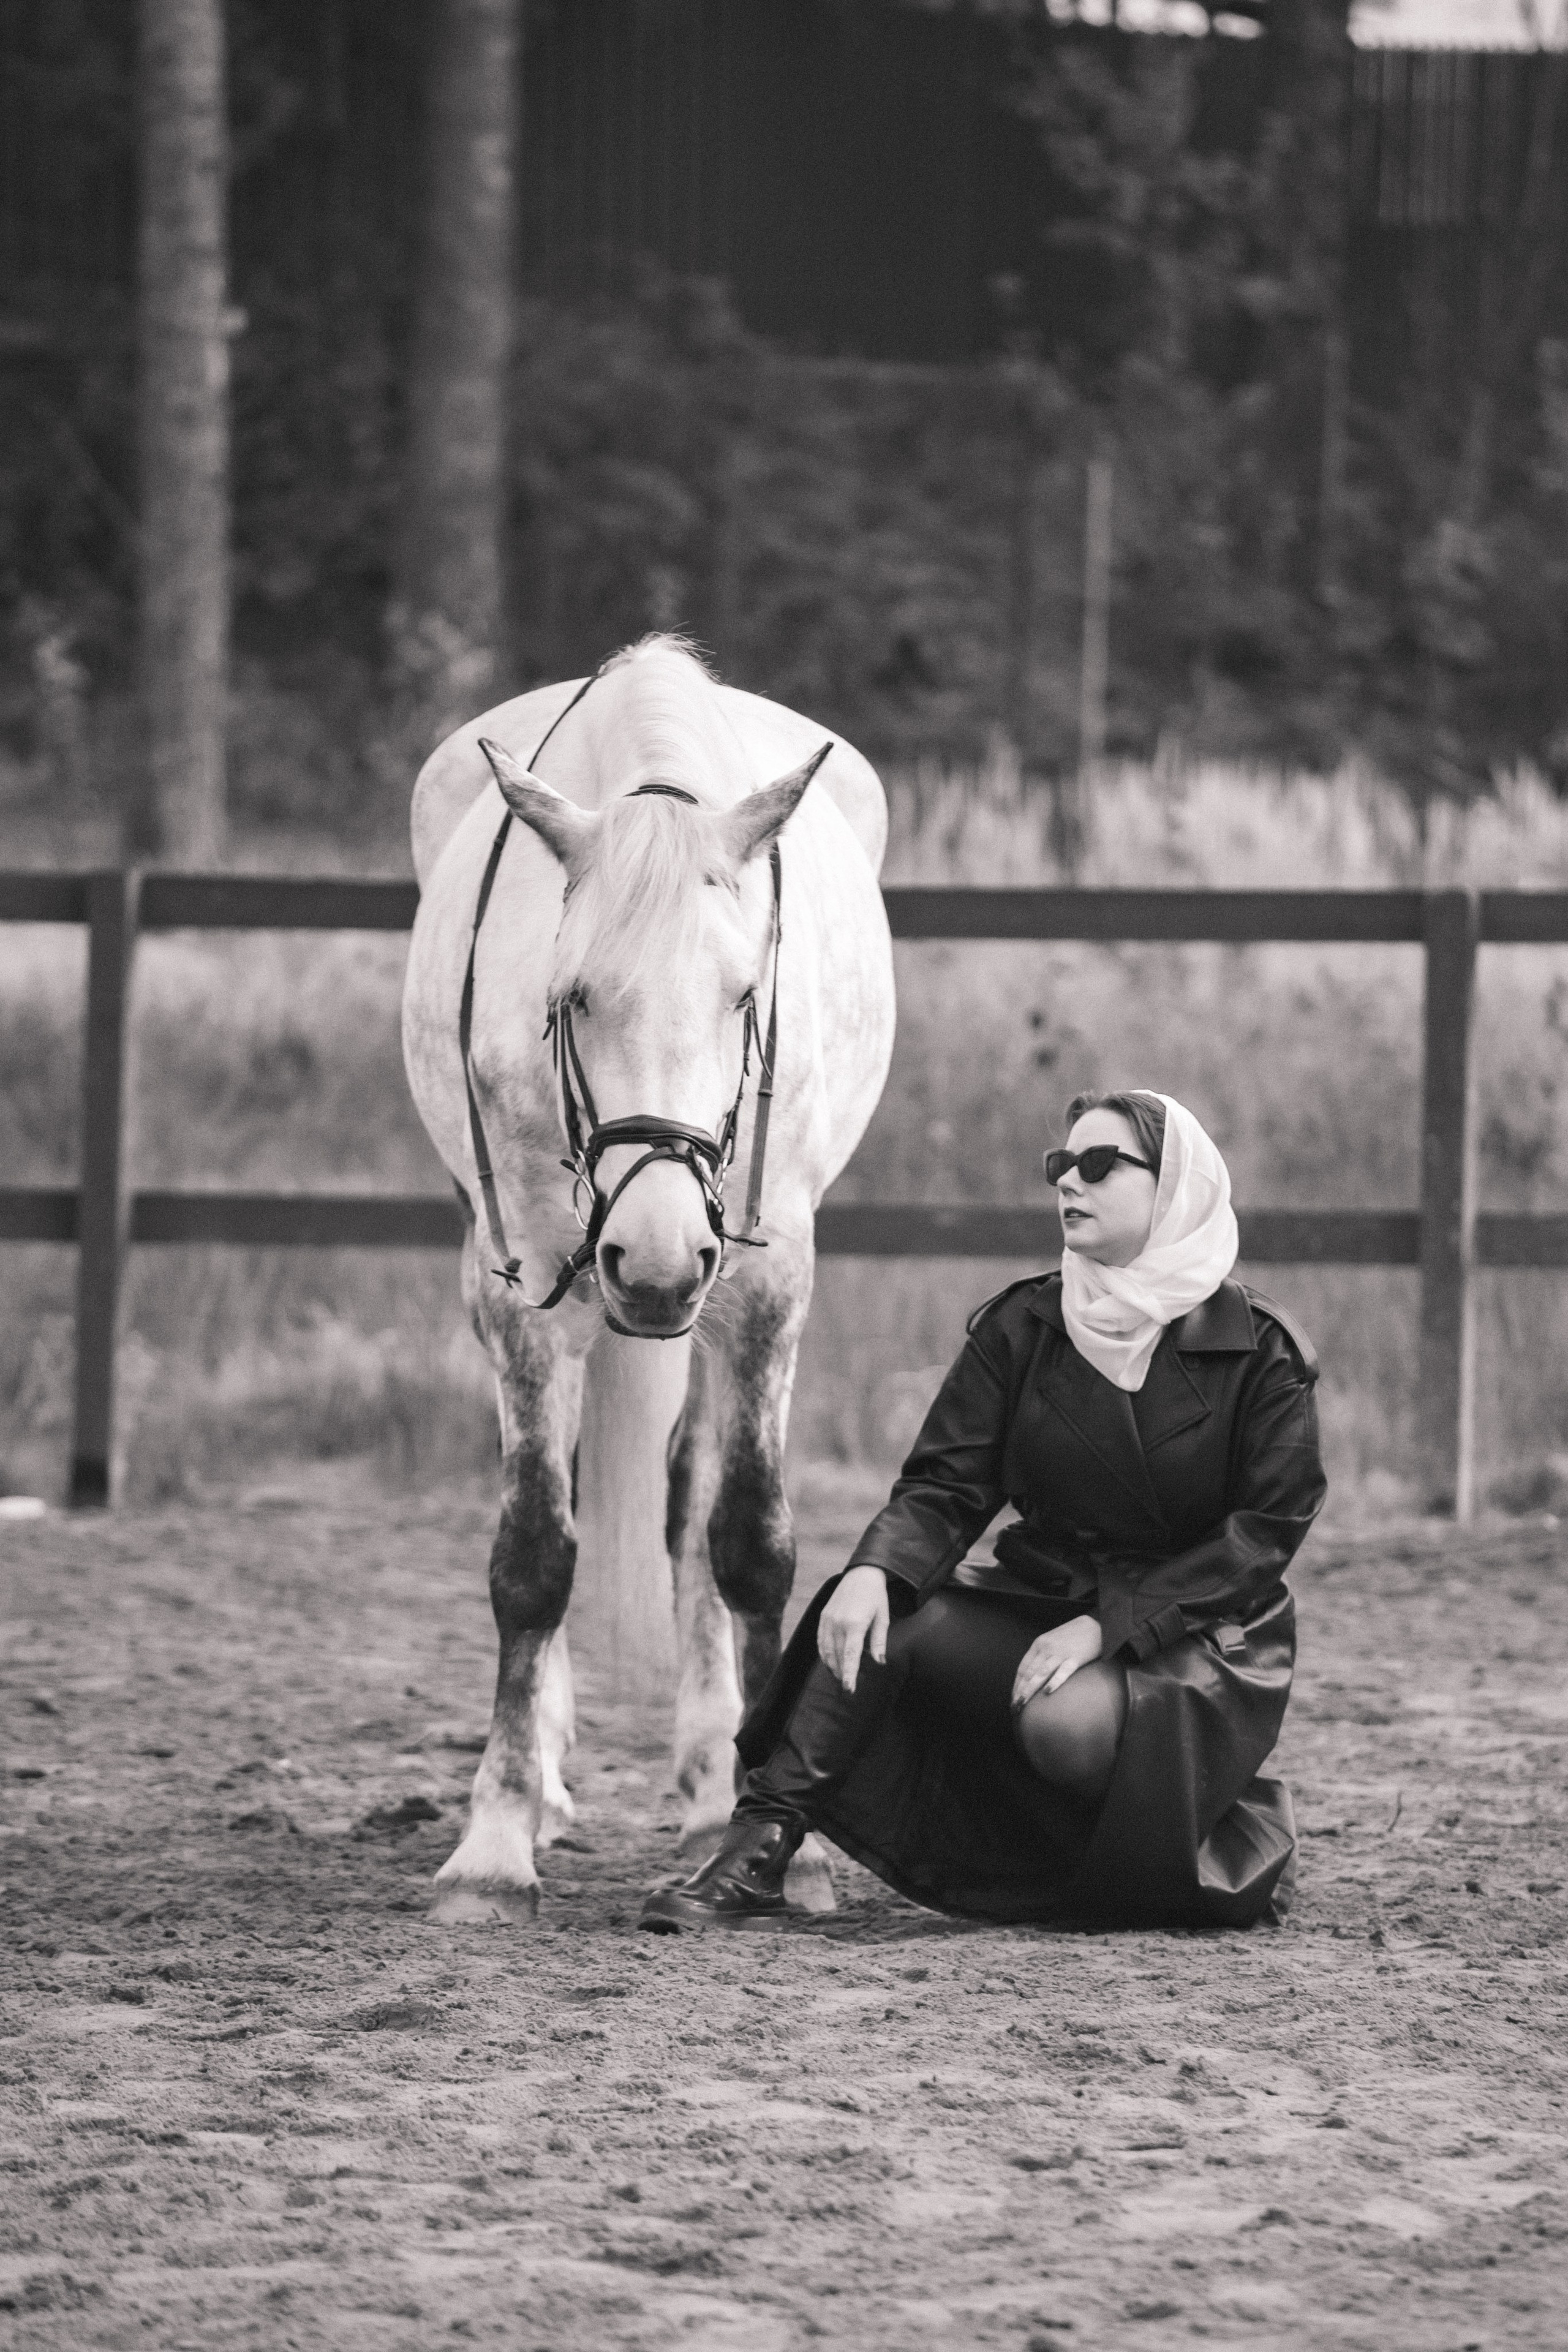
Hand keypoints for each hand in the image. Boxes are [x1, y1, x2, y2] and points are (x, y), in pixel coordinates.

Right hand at [817, 1566, 890, 1694]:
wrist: (861, 1573)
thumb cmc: (876, 1596)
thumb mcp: (883, 1617)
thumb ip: (879, 1641)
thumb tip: (880, 1663)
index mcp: (855, 1623)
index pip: (850, 1656)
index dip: (849, 1674)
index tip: (849, 1689)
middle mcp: (838, 1622)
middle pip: (837, 1656)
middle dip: (842, 1673)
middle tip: (848, 1686)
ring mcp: (828, 1619)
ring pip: (826, 1650)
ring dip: (832, 1665)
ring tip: (839, 1676)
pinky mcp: (823, 1616)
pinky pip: (820, 1640)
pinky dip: (823, 1653)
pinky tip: (829, 1661)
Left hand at [1011, 1614, 1103, 1711]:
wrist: (1096, 1626)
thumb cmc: (1073, 1636)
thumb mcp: (1052, 1641)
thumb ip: (1042, 1656)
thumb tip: (1032, 1677)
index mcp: (1039, 1644)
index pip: (1023, 1667)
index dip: (1017, 1684)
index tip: (1014, 1698)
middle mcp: (1047, 1647)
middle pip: (1029, 1672)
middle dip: (1020, 1691)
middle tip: (1015, 1706)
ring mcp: (1061, 1652)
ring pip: (1041, 1673)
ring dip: (1030, 1689)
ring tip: (1024, 1703)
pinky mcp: (1076, 1658)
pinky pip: (1063, 1672)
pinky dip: (1054, 1682)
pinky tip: (1047, 1692)